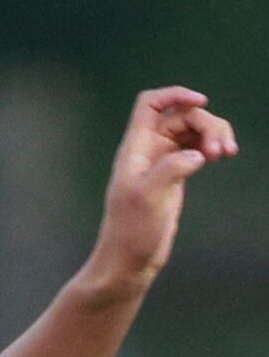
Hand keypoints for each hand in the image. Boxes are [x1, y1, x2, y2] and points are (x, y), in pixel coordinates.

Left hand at [92, 86, 236, 288]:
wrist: (129, 262)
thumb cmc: (131, 232)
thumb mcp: (149, 197)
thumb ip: (171, 169)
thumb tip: (197, 155)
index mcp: (135, 149)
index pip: (150, 105)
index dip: (175, 95)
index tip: (202, 101)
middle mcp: (148, 151)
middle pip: (182, 116)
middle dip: (206, 125)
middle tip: (220, 152)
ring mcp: (162, 163)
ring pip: (193, 132)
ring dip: (214, 135)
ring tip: (227, 154)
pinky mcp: (174, 176)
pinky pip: (196, 149)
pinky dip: (211, 147)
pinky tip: (222, 156)